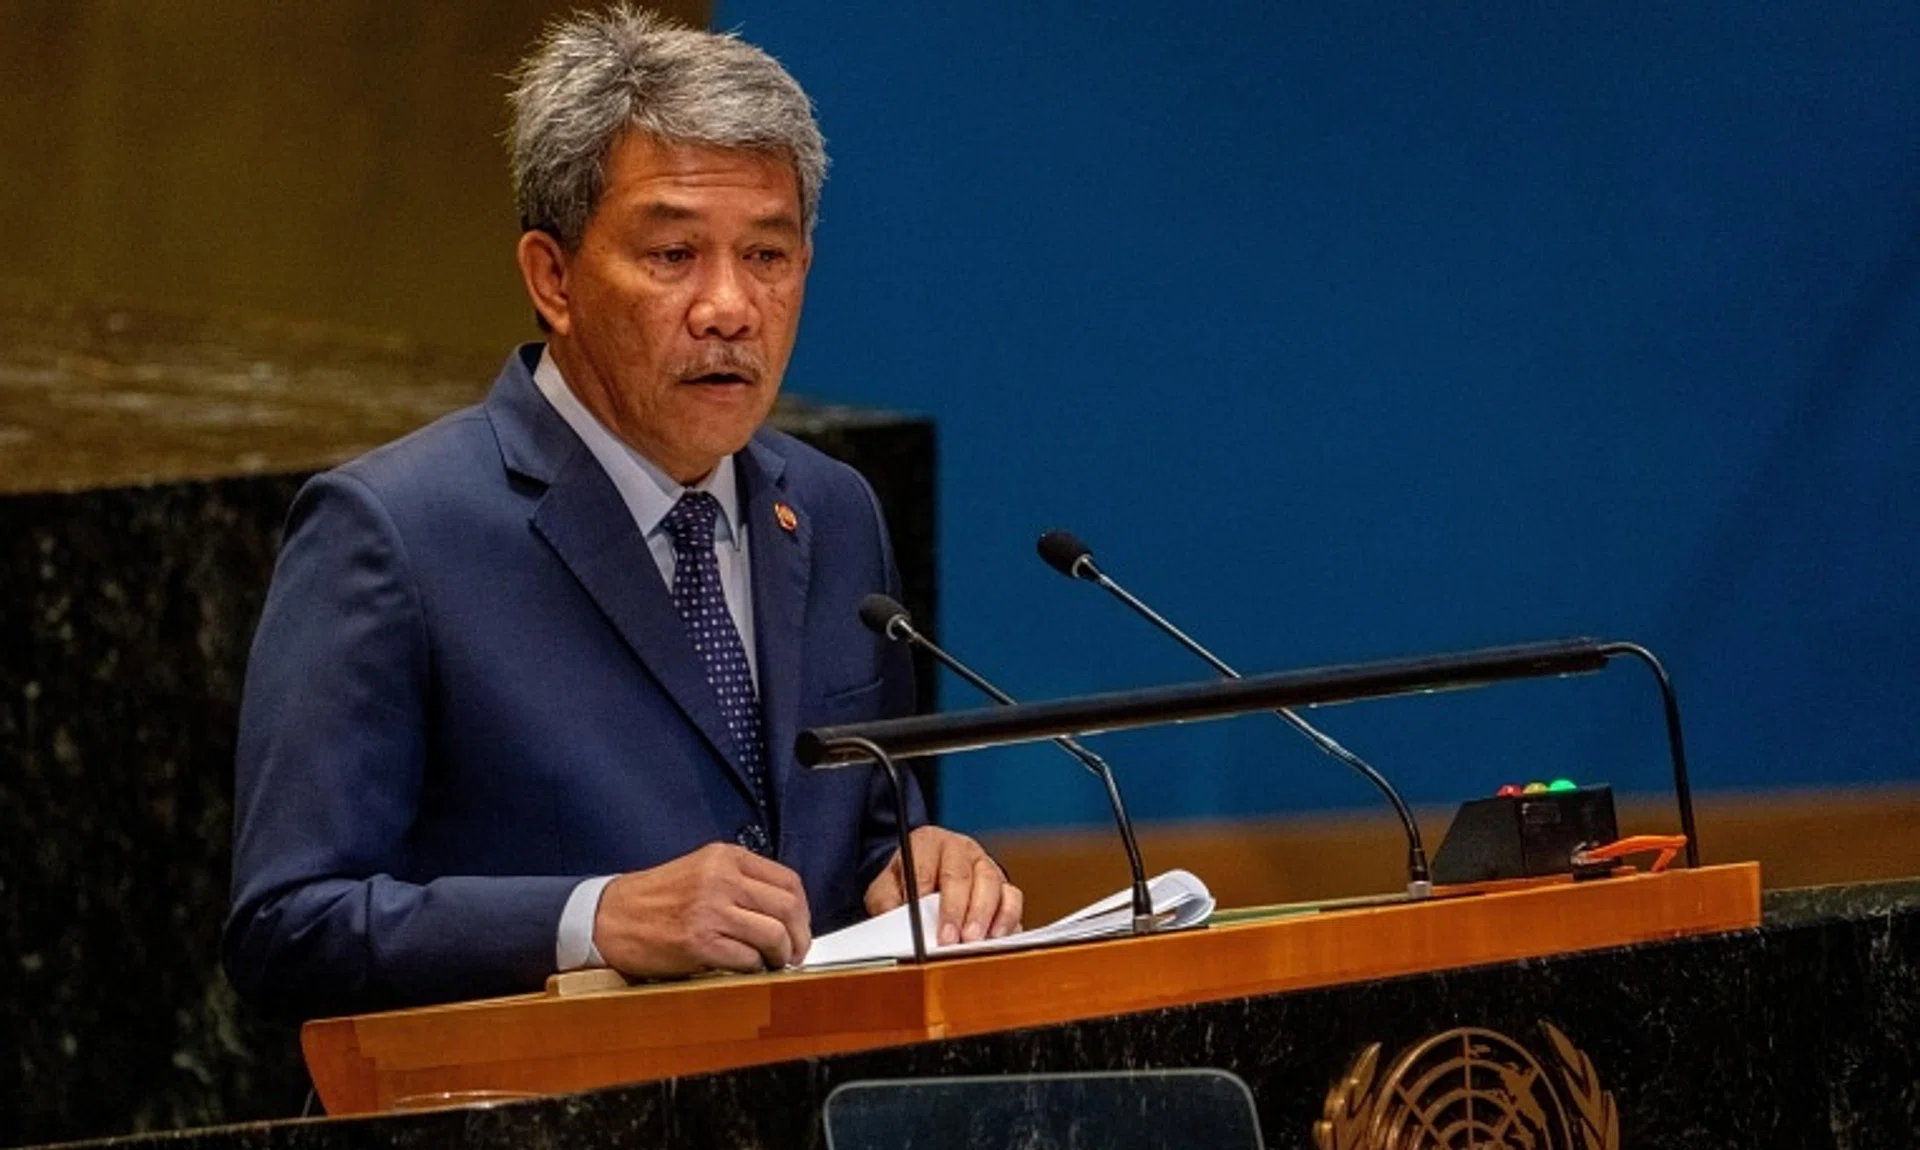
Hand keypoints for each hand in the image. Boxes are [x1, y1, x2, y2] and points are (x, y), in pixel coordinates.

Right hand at [592, 843, 811, 975]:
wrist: (609, 917)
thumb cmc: (654, 899)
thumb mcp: (702, 871)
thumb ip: (741, 881)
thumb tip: (783, 910)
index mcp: (725, 857)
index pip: (788, 881)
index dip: (803, 911)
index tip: (800, 927)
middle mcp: (721, 878)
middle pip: (787, 908)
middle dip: (799, 936)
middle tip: (795, 952)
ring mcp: (710, 909)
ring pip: (773, 934)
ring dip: (780, 955)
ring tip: (773, 963)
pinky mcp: (699, 942)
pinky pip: (747, 958)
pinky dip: (755, 968)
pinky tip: (747, 968)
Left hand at [865, 826, 1023, 945]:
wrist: (924, 881)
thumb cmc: (905, 884)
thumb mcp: (885, 888)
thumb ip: (886, 901)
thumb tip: (895, 921)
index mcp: (928, 842)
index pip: (926, 865)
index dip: (923, 893)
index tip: (921, 920)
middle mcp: (961, 849)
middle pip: (962, 875)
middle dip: (956, 910)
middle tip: (949, 939)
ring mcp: (986, 865)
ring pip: (991, 883)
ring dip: (983, 915)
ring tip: (972, 941)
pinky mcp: (1004, 886)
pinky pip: (1012, 898)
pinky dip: (1007, 918)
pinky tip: (995, 937)